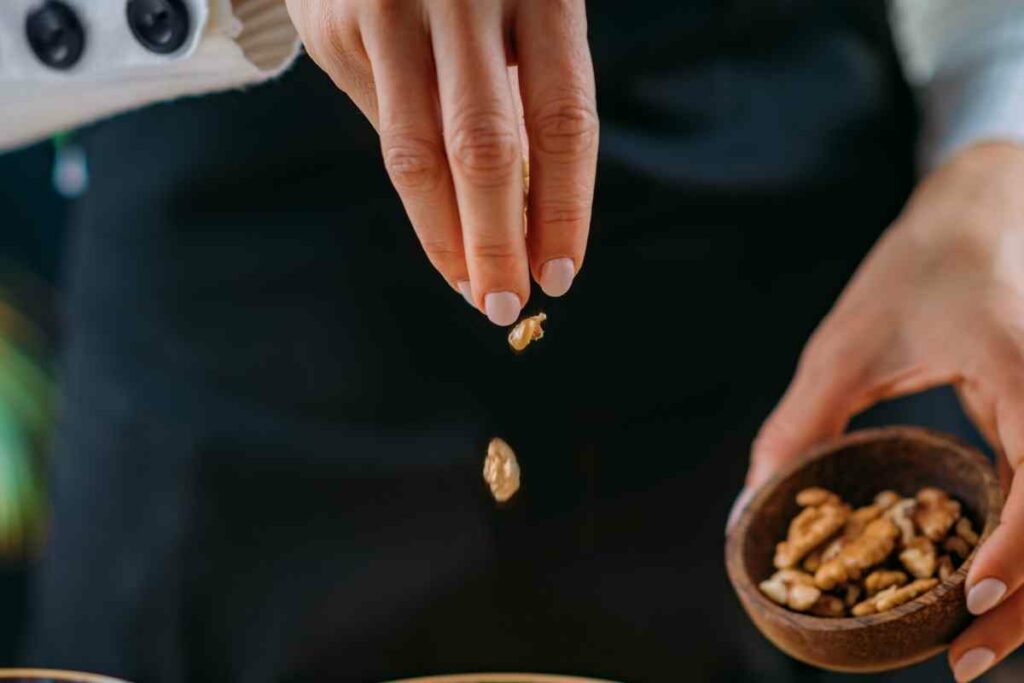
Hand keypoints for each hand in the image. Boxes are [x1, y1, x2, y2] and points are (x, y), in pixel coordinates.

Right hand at [284, 0, 597, 324]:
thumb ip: (517, 102)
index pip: (562, 119)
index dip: (564, 206)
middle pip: (487, 145)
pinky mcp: (338, 27)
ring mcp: (395, 6)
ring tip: (471, 287)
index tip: (560, 272)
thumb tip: (530, 219)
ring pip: (419, 153)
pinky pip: (381, 128)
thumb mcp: (514, 14)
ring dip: (446, 236)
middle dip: (498, 240)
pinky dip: (415, 189)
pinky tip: (437, 222)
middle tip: (507, 304)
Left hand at [744, 143, 1023, 680]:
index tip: (967, 599)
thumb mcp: (845, 344)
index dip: (1020, 551)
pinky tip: (981, 585)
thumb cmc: (916, 268)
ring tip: (970, 642)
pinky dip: (1023, 547)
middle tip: (960, 660)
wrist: (981, 212)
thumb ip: (800, 424)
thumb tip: (753, 505)